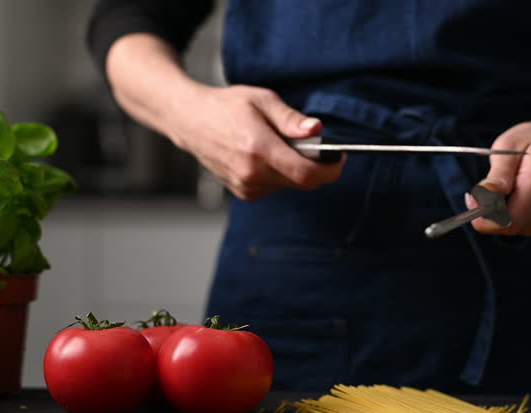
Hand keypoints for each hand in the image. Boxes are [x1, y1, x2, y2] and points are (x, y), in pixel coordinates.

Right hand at [167, 84, 344, 200]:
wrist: (191, 122)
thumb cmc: (226, 107)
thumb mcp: (262, 100)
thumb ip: (291, 118)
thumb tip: (317, 130)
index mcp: (258, 149)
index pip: (305, 173)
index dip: (329, 169)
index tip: (339, 157)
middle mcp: (251, 173)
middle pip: (302, 182)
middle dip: (315, 166)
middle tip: (313, 146)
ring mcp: (246, 187)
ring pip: (290, 185)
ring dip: (296, 168)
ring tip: (279, 145)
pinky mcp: (244, 193)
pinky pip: (276, 187)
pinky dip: (280, 173)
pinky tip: (266, 156)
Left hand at [468, 119, 530, 235]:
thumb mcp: (510, 145)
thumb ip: (499, 173)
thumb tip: (485, 193)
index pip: (506, 221)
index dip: (483, 215)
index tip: (472, 196)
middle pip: (505, 227)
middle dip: (486, 214)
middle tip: (480, 190)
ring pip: (507, 228)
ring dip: (494, 213)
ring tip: (498, 187)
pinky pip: (514, 226)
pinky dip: (504, 214)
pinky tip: (507, 195)